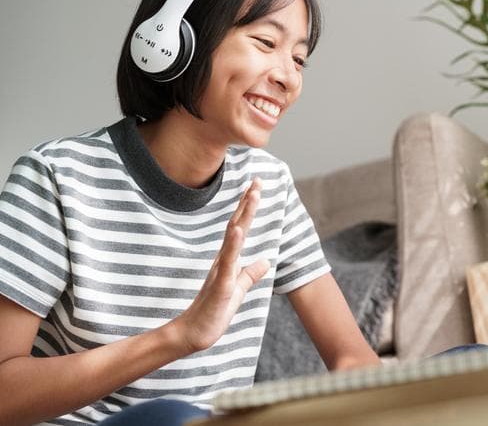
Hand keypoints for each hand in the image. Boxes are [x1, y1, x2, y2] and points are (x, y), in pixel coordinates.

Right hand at [172, 178, 269, 352]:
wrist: (194, 334)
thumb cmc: (215, 312)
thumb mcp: (239, 289)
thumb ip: (251, 273)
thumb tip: (266, 259)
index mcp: (228, 260)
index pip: (241, 228)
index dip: (249, 208)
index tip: (257, 187)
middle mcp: (223, 259)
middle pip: (237, 225)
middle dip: (248, 202)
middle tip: (258, 180)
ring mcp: (221, 270)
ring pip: (233, 237)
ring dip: (243, 215)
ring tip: (252, 195)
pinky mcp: (220, 284)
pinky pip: (227, 262)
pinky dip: (233, 244)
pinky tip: (238, 229)